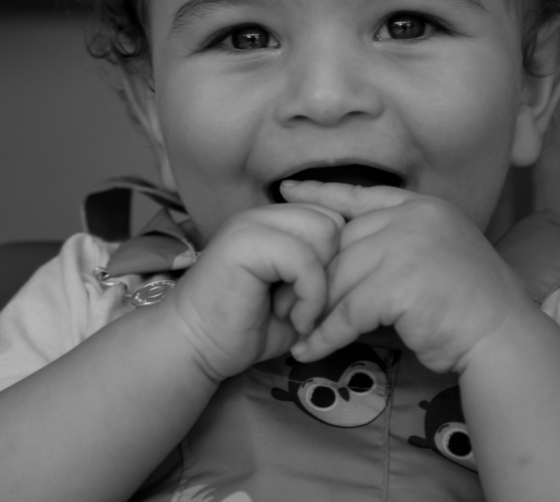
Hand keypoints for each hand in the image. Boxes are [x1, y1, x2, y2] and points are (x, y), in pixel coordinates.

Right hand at [162, 203, 342, 382]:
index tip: (323, 300)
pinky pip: (305, 260)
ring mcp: (253, 224)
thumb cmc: (247, 328)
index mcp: (277, 220)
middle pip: (335, 222)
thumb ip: (325, 274)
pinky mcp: (245, 243)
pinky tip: (295, 321)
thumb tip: (363, 267)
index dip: (340, 260)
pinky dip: (310, 296)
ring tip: (301, 314)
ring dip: (322, 284)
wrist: (195, 347)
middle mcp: (265, 213)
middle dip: (334, 270)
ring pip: (325, 234)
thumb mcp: (298, 296)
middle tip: (311, 308)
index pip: (334, 217)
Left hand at [280, 182, 538, 374]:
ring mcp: (405, 247)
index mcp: (421, 207)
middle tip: (286, 299)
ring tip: (295, 331)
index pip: (359, 194)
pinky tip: (310, 350)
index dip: (321, 193)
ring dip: (315, 311)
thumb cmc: (471, 304)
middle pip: (342, 243)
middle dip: (313, 274)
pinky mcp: (397, 284)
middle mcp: (412, 218)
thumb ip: (397, 243)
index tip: (288, 191)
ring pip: (339, 278)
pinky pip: (346, 312)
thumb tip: (342, 254)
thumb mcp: (436, 254)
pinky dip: (325, 336)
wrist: (503, 336)